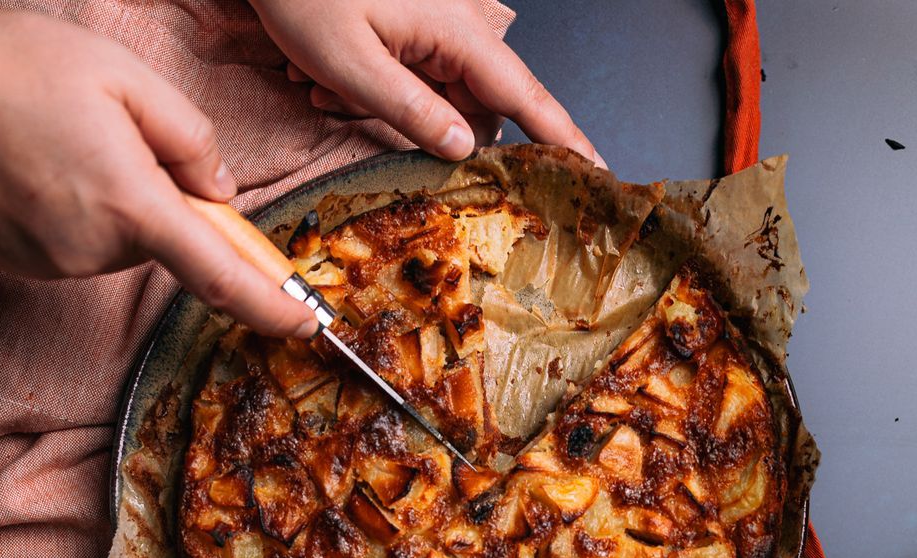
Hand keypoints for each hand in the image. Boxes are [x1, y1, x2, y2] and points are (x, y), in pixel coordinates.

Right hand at [0, 1, 316, 335]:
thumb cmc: (14, 65)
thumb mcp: (125, 78)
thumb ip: (192, 141)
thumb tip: (221, 197)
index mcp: (132, 204)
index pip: (222, 275)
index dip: (271, 306)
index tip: (305, 325)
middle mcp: (94, 250)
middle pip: (165, 243)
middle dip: (162, 202)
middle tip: (116, 139)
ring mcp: (55, 265)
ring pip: (120, 244)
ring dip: (116, 204)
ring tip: (62, 143)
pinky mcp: (25, 266)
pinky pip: (79, 248)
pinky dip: (78, 214)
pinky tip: (39, 167)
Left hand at [250, 0, 603, 165]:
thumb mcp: (351, 64)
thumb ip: (411, 113)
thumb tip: (466, 149)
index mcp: (455, 33)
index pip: (525, 95)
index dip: (561, 136)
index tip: (594, 169)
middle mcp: (456, 30)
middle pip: (479, 108)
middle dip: (426, 130)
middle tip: (352, 112)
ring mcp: (435, 30)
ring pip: (440, 101)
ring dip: (388, 111)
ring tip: (323, 87)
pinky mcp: (413, 33)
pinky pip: (414, 84)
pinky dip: (374, 95)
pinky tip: (323, 81)